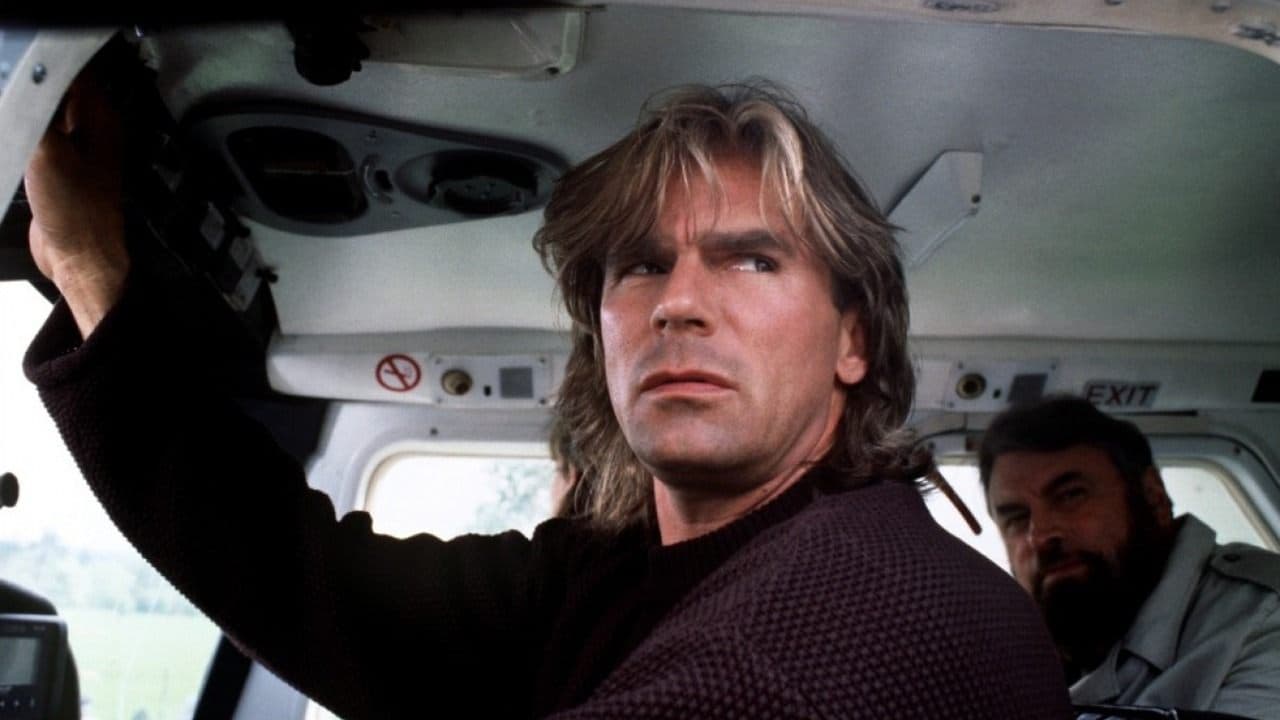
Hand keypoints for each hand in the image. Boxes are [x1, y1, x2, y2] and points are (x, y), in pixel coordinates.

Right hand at [24, 70, 129, 337]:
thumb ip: (35, 110)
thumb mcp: (46, 152)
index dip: (46, 61)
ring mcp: (77, 147)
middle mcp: (93, 129)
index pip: (74, 69)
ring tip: (11, 107)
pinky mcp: (59, 166)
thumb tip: (25, 80)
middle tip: (10, 84)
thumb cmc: (75, 212)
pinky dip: (23, 130)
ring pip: (45, 111)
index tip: (20, 57)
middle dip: (31, 84)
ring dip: (25, 108)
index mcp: (100, 118)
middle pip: (58, 87)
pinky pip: (39, 136)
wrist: (77, 257)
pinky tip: (12, 133)